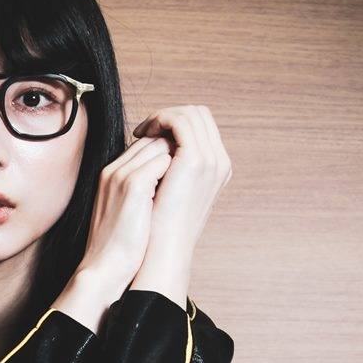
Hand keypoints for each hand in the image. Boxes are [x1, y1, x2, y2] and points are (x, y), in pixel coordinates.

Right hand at [73, 135, 174, 299]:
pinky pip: (162, 162)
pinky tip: (183, 190)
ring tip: (189, 181)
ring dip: (179, 160)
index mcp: (111, 174)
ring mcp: (121, 175)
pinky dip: (176, 171)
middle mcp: (114, 169)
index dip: (168, 153)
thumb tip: (166, 184)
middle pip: (153, 140)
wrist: (105, 267)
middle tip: (192, 172)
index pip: (145, 144)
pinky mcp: (133, 184)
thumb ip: (142, 192)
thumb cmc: (120, 245)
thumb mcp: (128, 211)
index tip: (184, 170)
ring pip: (160, 145)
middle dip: (177, 151)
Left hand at [128, 105, 231, 303]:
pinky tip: (143, 133)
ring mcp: (211, 159)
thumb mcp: (171, 190)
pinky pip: (180, 121)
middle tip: (145, 129)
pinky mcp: (196, 159)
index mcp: (217, 168)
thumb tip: (158, 145)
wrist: (162, 248)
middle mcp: (219, 161)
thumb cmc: (161, 224)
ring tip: (142, 131)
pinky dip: (161, 119)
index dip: (176, 122)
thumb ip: (173, 167)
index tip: (151, 134)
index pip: (201, 127)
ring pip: (191, 113)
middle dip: (171, 115)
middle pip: (200, 115)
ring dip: (163, 115)